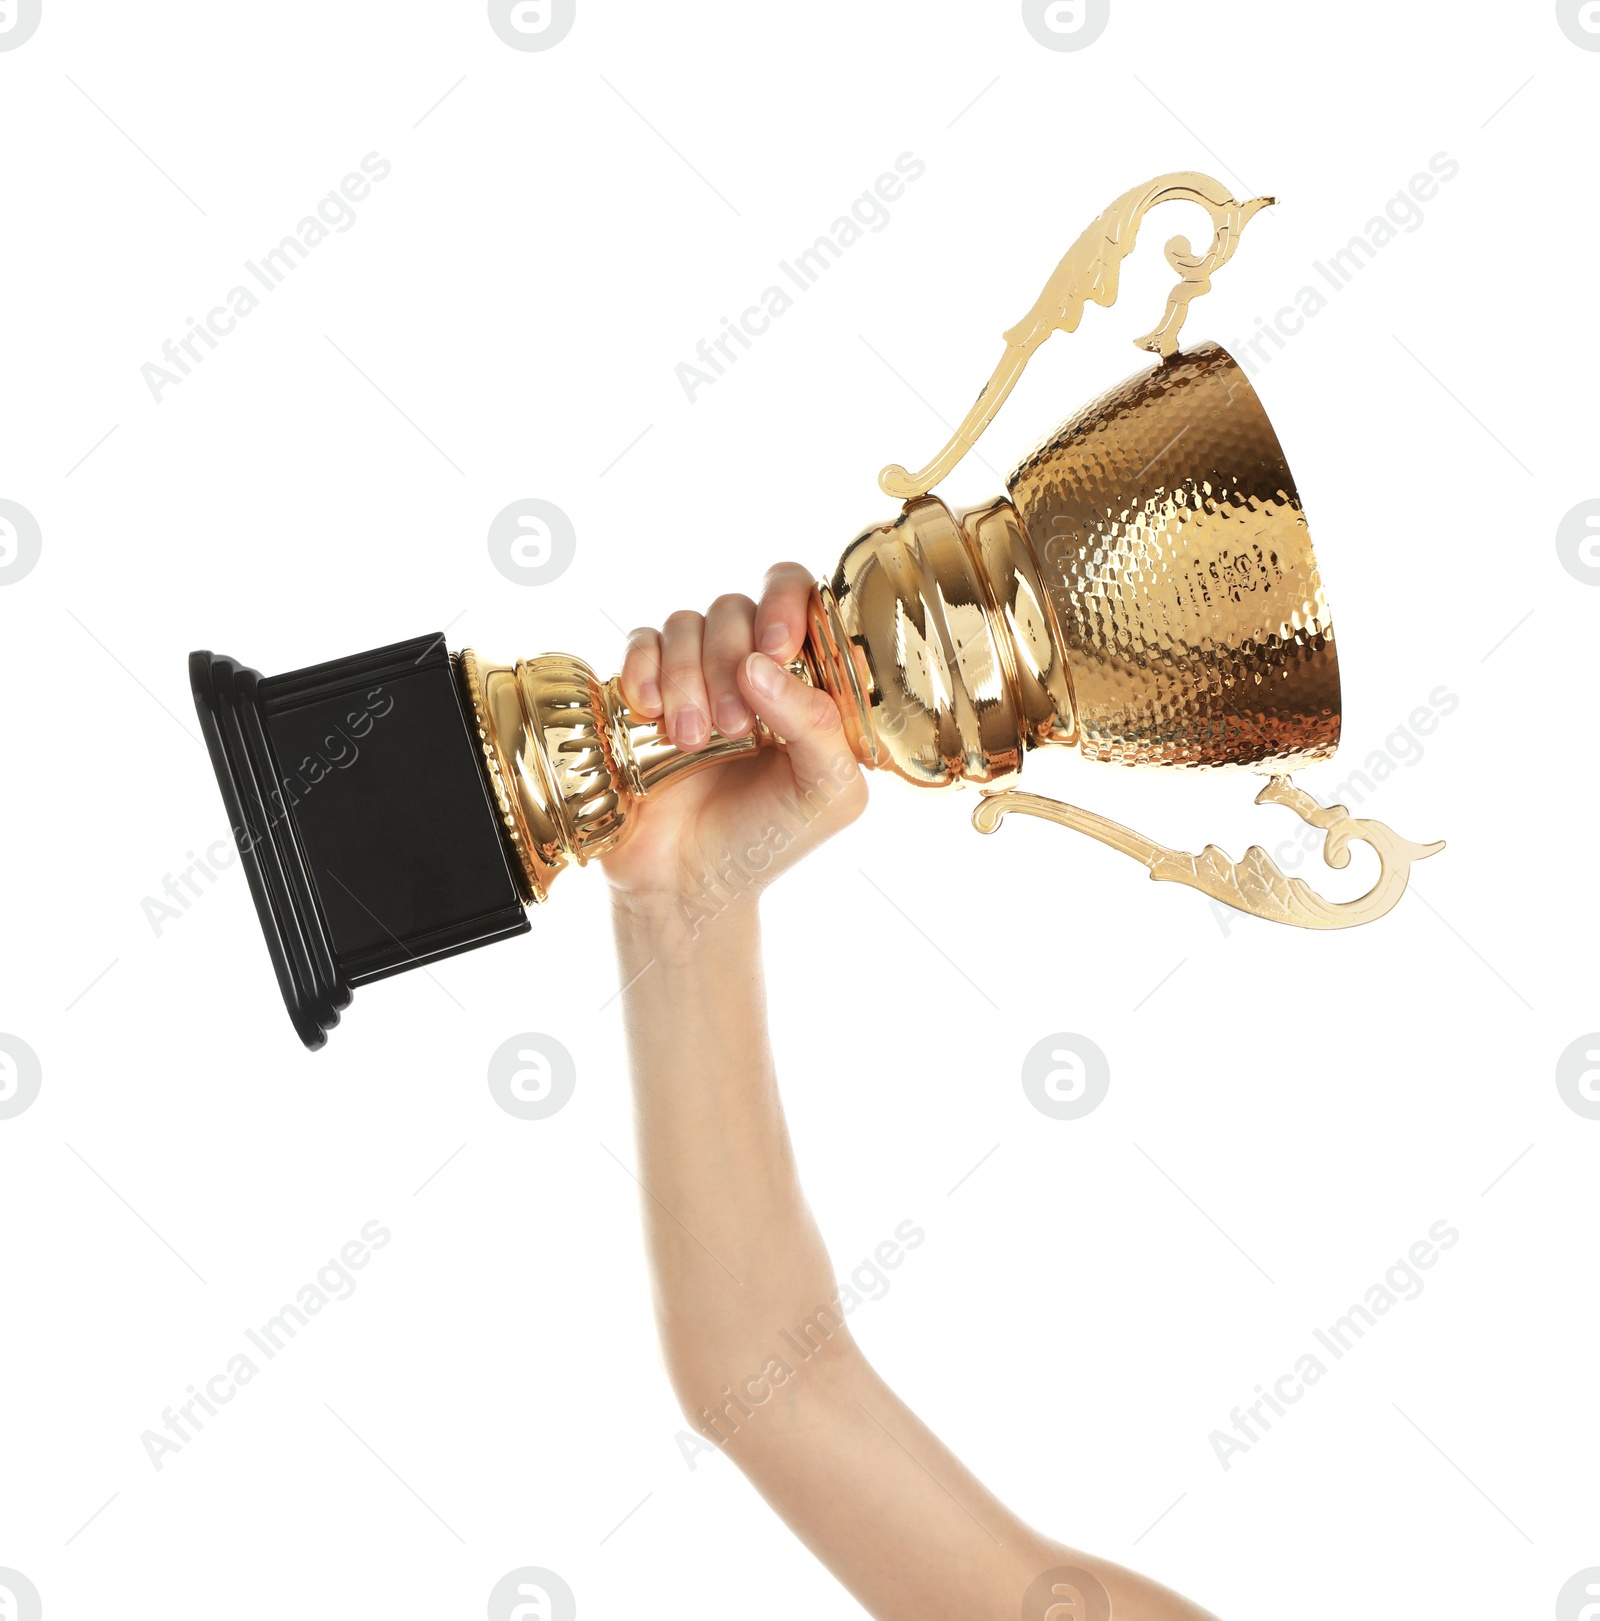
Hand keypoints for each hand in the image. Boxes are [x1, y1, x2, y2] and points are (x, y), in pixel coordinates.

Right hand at [600, 562, 867, 919]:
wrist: (689, 887)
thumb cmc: (768, 840)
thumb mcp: (825, 792)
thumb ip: (819, 724)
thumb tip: (763, 662)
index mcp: (806, 679)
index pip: (799, 595)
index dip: (786, 604)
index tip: (776, 647)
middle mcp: (749, 667)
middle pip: (737, 607)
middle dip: (732, 660)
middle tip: (733, 726)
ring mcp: (693, 675)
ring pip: (686, 624)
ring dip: (687, 678)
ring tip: (692, 742)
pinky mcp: (642, 691)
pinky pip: (638, 644)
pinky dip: (643, 669)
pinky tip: (650, 714)